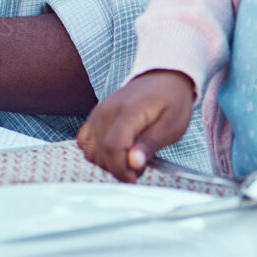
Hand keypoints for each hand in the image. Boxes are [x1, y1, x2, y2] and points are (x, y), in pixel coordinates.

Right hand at [76, 70, 195, 181]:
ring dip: (108, 163)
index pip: (112, 147)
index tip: (135, 178)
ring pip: (90, 152)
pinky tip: (116, 151)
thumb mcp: (172, 125)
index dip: (122, 169)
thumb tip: (134, 164)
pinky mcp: (94, 116)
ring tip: (129, 158)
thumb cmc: (171, 101)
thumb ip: (150, 144)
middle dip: (119, 169)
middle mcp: (107, 111)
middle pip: (100, 153)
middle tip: (140, 166)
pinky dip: (97, 152)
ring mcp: (98, 113)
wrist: (162, 78)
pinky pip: (84, 142)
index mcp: (128, 111)